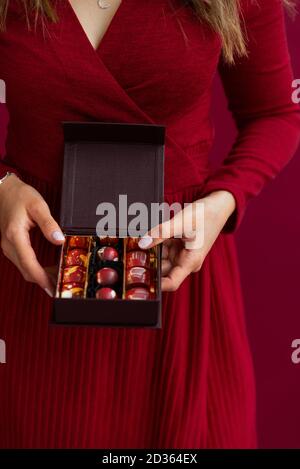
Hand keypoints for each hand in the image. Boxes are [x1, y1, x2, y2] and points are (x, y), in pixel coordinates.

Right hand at [0, 174, 64, 295]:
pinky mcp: (11, 246)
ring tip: (57, 280)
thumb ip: (49, 224)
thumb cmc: (20, 196)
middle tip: (60, 287)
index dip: (41, 278)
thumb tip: (59, 241)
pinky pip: (23, 263)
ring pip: (24, 269)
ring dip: (40, 276)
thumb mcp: (38, 205)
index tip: (52, 287)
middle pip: (26, 271)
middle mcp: (9, 245)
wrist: (4, 190)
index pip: (29, 263)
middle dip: (43, 281)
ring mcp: (8, 247)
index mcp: (15, 236)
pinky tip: (48, 270)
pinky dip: (35, 269)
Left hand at [138, 190, 235, 291]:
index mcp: (190, 262)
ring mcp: (181, 254)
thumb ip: (161, 232)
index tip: (139, 279)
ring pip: (160, 258)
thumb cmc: (206, 215)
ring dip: (149, 252)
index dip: (155, 284)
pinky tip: (145, 237)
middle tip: (131, 256)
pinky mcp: (177, 246)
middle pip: (161, 270)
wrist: (217, 204)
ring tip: (135, 244)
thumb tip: (142, 243)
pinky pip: (162, 248)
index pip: (171, 283)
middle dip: (148, 264)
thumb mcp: (181, 222)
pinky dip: (154, 243)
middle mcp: (185, 262)